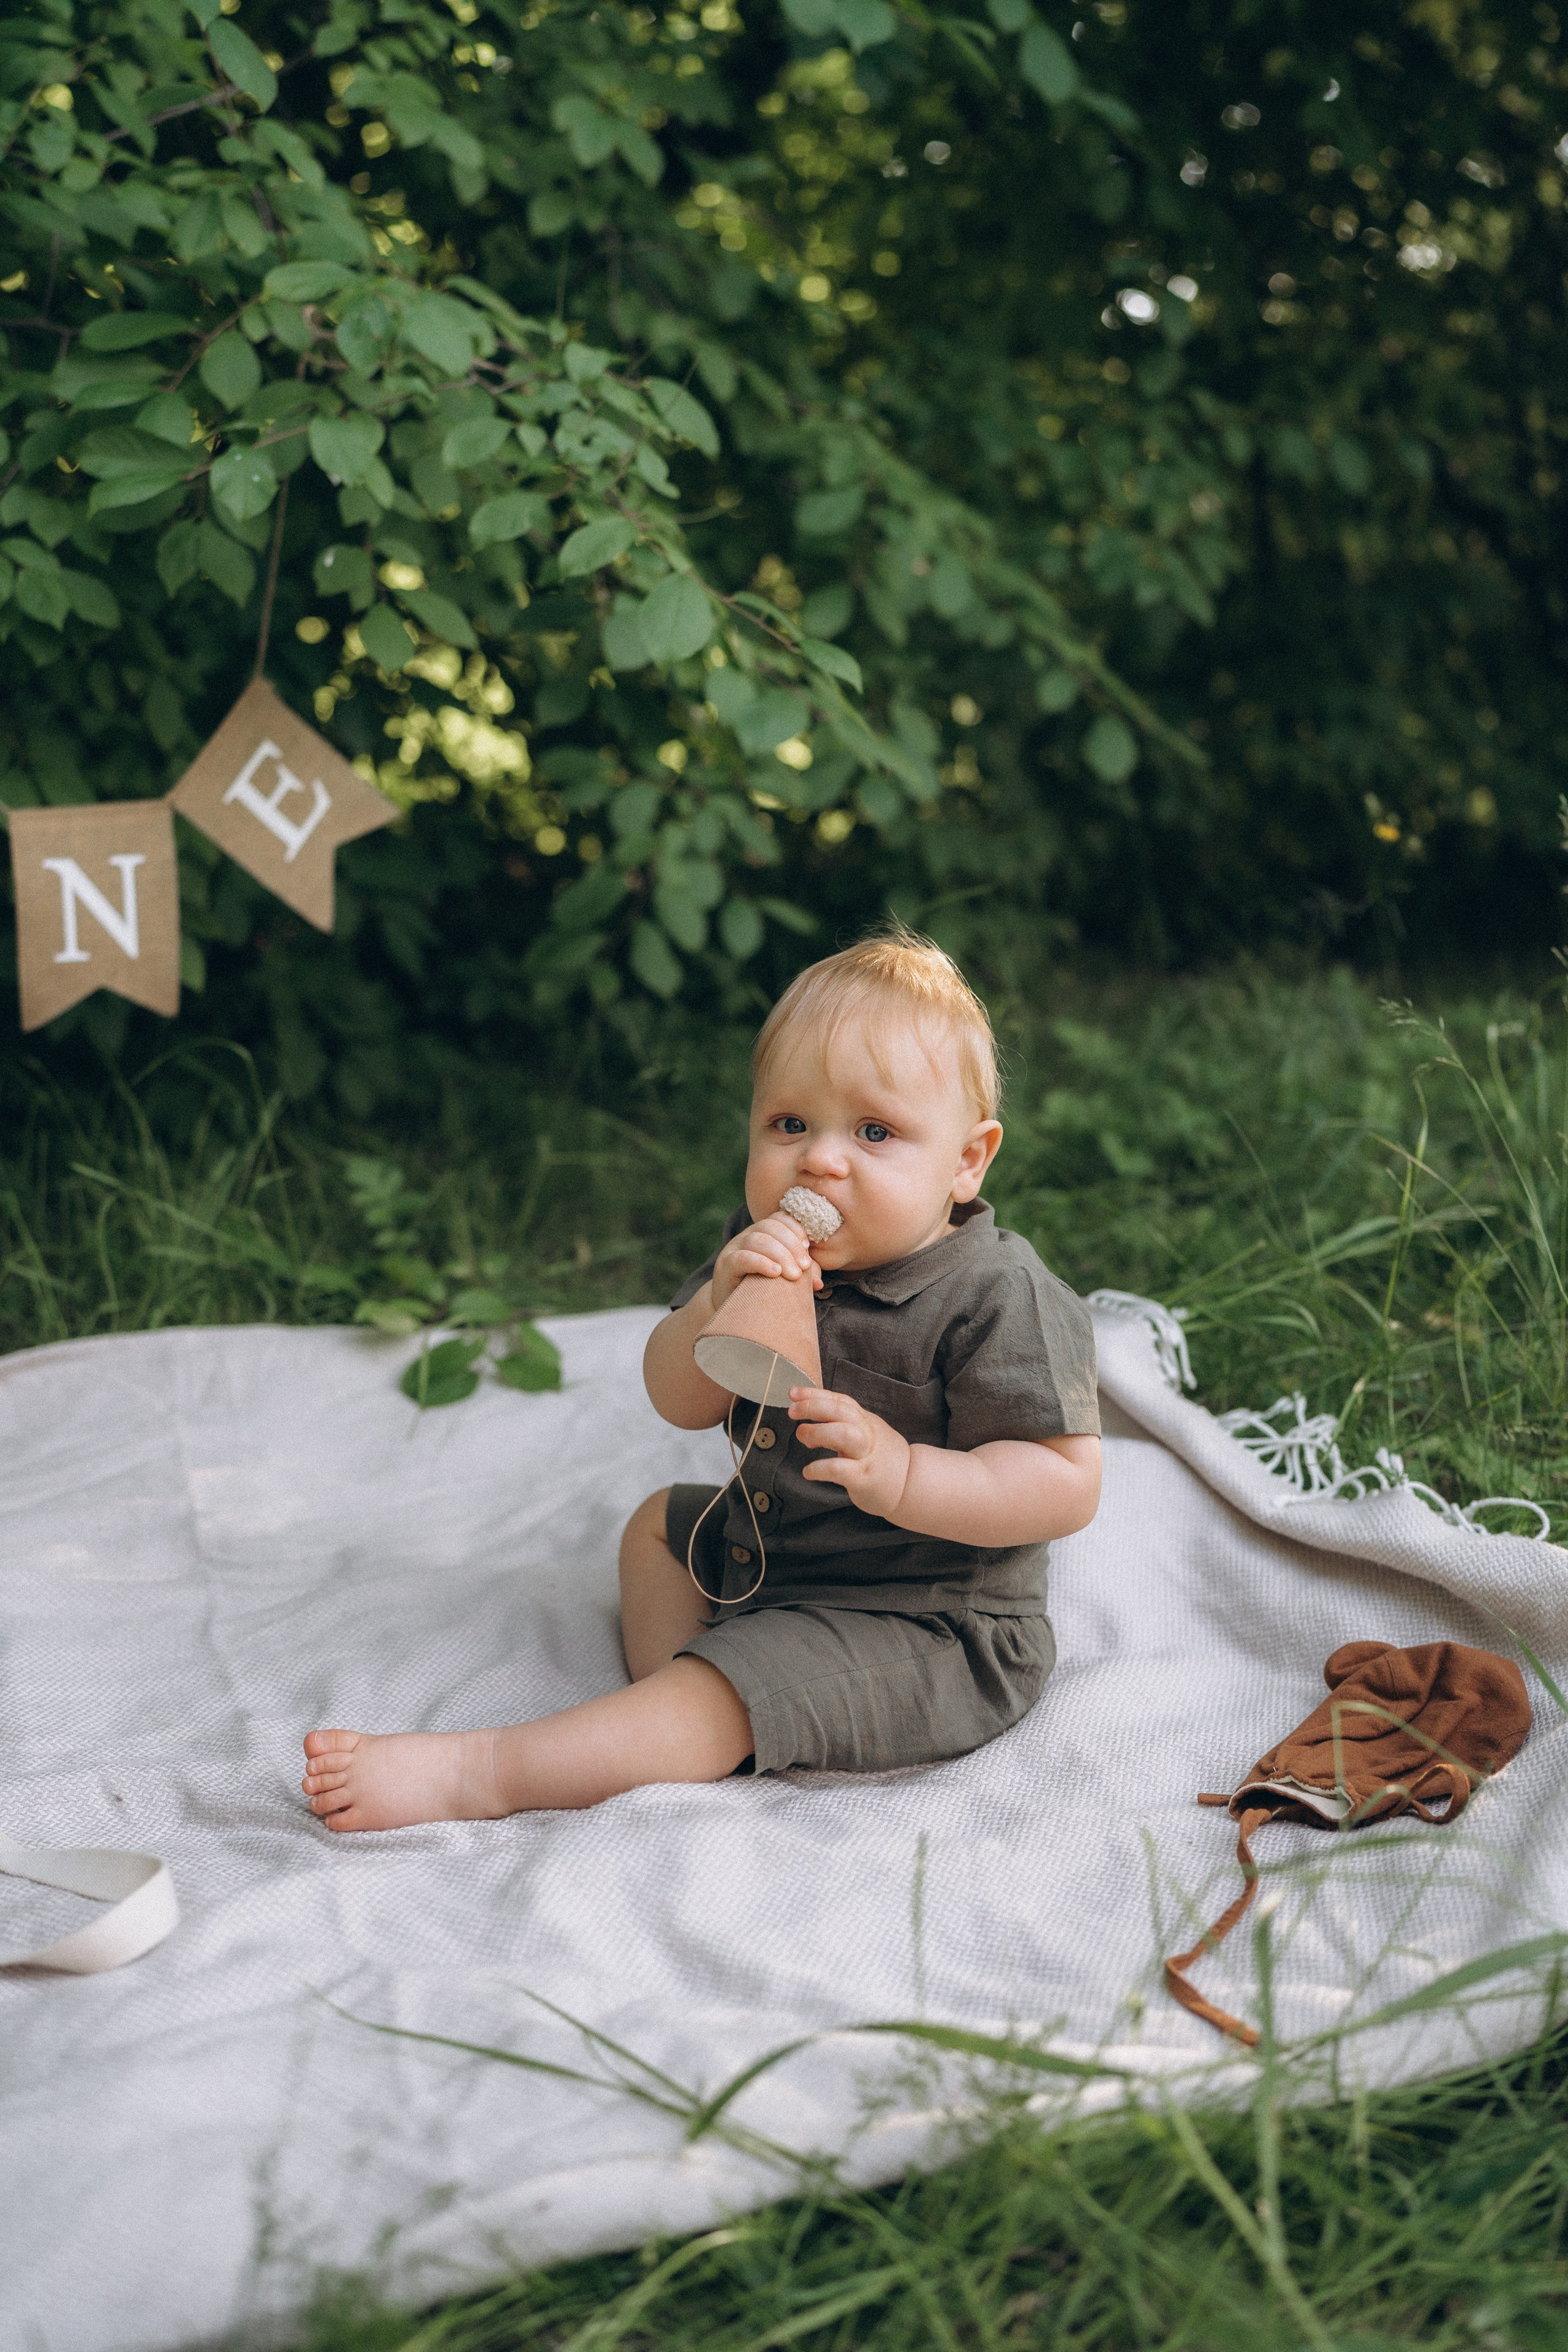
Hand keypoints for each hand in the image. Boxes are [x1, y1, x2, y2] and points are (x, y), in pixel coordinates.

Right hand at [710, 1212, 822, 1309]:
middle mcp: (747, 1236)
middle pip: (770, 1227)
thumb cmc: (762, 1289)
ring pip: (757, 1239)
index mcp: (763, 1233)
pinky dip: (761, 1262)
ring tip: (794, 1275)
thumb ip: (802, 1273)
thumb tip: (819, 1282)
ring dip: (780, 1255)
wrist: (734, 1309)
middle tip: (803, 1267)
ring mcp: (734, 1248)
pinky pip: (742, 1257)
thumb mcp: (785, 1278)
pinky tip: (775, 1273)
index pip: (779, 1218)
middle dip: (791, 1246)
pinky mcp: (725, 1265)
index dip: (795, 1228)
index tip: (808, 1247)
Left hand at [789, 1386, 911, 1517]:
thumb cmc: (881, 1460)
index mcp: (865, 1421)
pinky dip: (820, 1468)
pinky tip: (808, 1471)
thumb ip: (839, 1429)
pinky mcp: (865, 1478)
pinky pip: (840, 1469)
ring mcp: (867, 1455)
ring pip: (844, 1434)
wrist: (911, 1485)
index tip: (793, 1392)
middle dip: (813, 1407)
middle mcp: (868, 1433)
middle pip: (841, 1411)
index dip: (815, 1394)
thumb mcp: (866, 1436)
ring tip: (804, 1438)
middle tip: (792, 1412)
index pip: (840, 1400)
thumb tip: (804, 1426)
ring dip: (819, 1432)